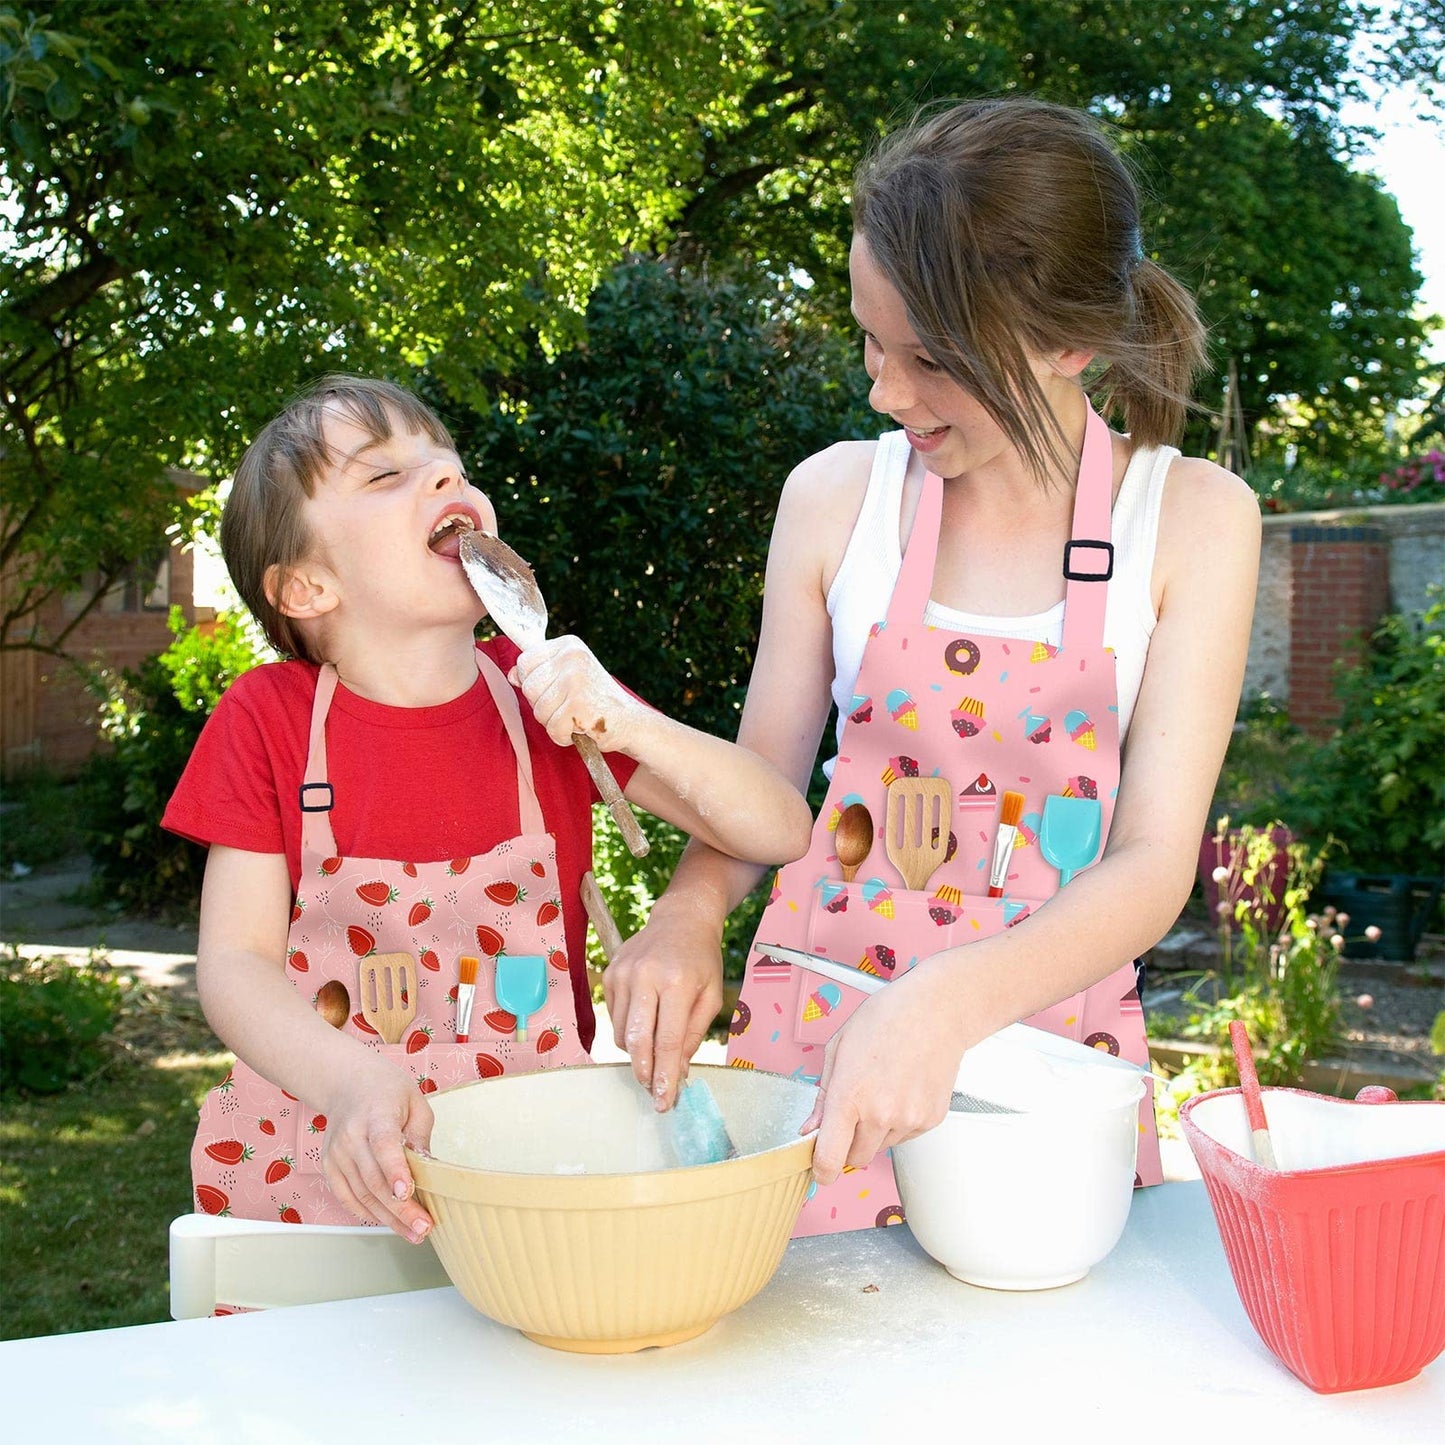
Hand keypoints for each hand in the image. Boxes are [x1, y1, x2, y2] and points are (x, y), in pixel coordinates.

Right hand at [320, 1054, 436, 1240]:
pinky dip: (368, 1213)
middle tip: (424, 1228)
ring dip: (388, 1219)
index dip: (395, 1170)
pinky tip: (389, 1222)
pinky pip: (348, 1198)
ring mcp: (336, 1154)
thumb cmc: (387, 1091)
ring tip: (413, 1233)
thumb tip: (428, 1170)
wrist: (347, 1084)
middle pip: (374, 1179)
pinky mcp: (329, 1167)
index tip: (407, 1193)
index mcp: (376, 1115)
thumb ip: (421, 1136)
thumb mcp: (415, 1102)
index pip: (383, 1145)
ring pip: (362, 1195)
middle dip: (400, 1209)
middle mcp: (351, 1136)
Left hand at [512, 635, 640, 752]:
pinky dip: (564, 736)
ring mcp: (576, 680)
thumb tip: (512, 675)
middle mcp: (572, 657)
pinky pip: (552, 728)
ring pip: (538, 711)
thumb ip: (539, 673)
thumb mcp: (567, 677)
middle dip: (543, 706)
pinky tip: (581, 728)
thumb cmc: (596, 700)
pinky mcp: (579, 705)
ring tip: (576, 717)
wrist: (631, 722)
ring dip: (554, 723)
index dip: (533, 684)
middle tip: (569, 707)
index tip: (556, 691)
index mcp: (568, 645)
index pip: (525, 662)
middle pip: (529, 688)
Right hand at [603, 902, 723, 1111]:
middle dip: (644, 1072)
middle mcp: (645, 976)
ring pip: (621, 1034)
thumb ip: (693, 1036)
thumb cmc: (701, 960)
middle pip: (636, 1041)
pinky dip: (628, 1031)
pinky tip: (644, 1021)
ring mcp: (622, 974)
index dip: (664, 1076)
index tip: (664, 1101)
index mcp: (677, 982)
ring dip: (637, 1053)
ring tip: (654, 1051)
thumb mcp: (711, 997)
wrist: (680, 919)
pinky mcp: (609, 974)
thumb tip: (676, 1073)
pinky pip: (614, 1018)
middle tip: (653, 1091)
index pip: (666, 1041)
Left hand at [799, 967, 964, 1185]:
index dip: (821, 1170)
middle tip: (851, 1114)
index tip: (819, 1170)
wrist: (935, 1011)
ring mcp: (908, 1119)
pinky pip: (905, 1137)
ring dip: (874, 1132)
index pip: (830, 1158)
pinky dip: (899, 1124)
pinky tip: (901, 1091)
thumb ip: (822, 1096)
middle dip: (847, 1145)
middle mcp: (879, 1114)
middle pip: (855, 1159)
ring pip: (881, 1148)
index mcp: (849, 1095)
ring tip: (882, 1091)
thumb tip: (811, 1128)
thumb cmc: (887, 1019)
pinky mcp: (930, 1120)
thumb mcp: (838, 1048)